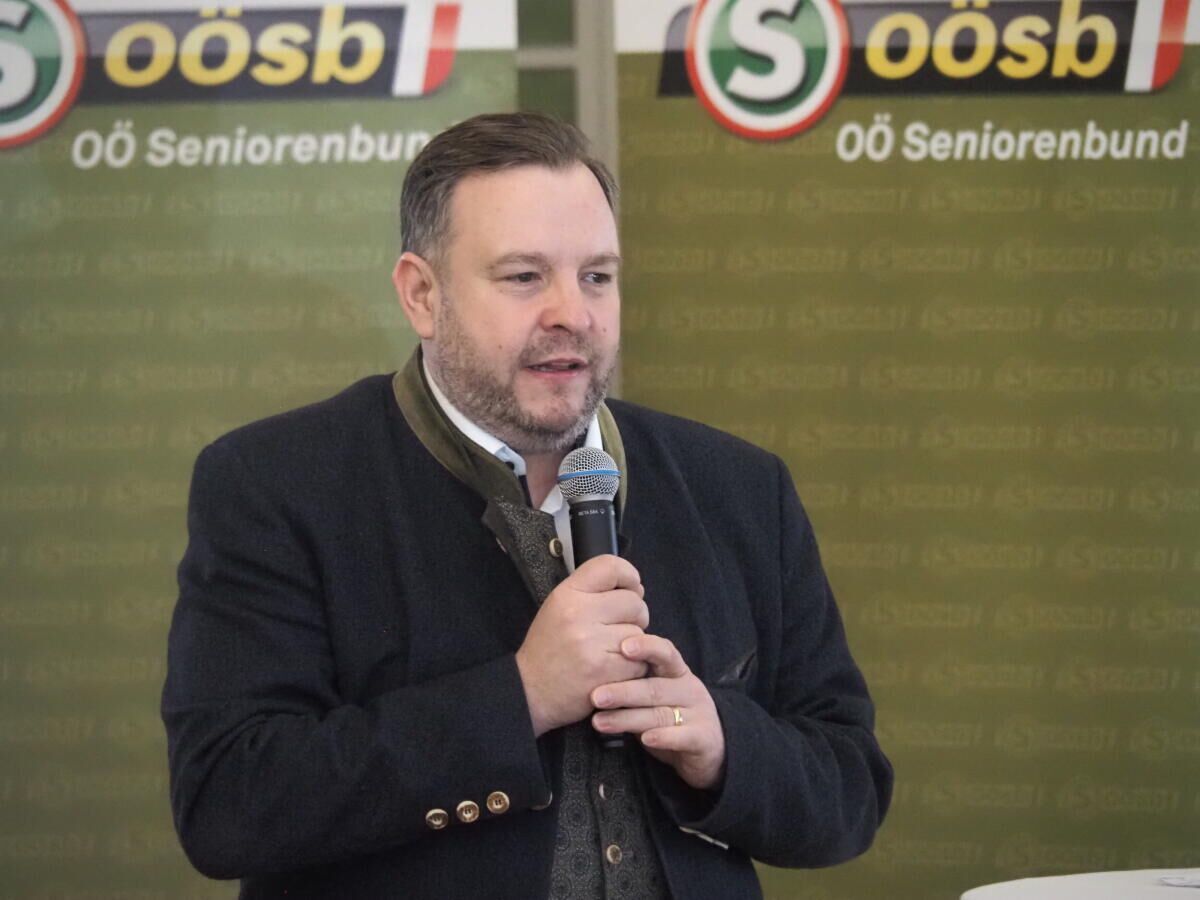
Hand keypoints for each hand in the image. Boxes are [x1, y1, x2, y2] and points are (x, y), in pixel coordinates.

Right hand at [516, 555, 648, 736]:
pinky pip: (640, 662)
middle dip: (635, 617)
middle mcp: (579, 613)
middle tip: (617, 629)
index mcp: (567, 594)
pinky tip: (612, 670)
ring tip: (610, 652)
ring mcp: (593, 643)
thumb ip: (593, 592)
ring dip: (634, 645)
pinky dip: (632, 669)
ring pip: (640, 634)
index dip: (628, 575)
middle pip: (634, 602)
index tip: (631, 588)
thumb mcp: (560, 607)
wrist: (530, 691)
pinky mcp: (605, 670)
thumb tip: (636, 588)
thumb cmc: (549, 648)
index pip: (610, 566)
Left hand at [590, 635, 725, 790]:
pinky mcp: (702, 739)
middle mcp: (688, 688)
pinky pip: (681, 737)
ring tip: (599, 722)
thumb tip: (591, 666)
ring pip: (660, 714)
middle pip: (654, 687)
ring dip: (628, 718)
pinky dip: (663, 738)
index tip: (623, 646)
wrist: (709, 746)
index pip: (664, 652)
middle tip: (595, 695)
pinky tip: (645, 739)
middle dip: (622, 691)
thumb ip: (633, 679)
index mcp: (676, 671)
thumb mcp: (655, 692)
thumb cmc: (671, 712)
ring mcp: (698, 713)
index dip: (646, 647)